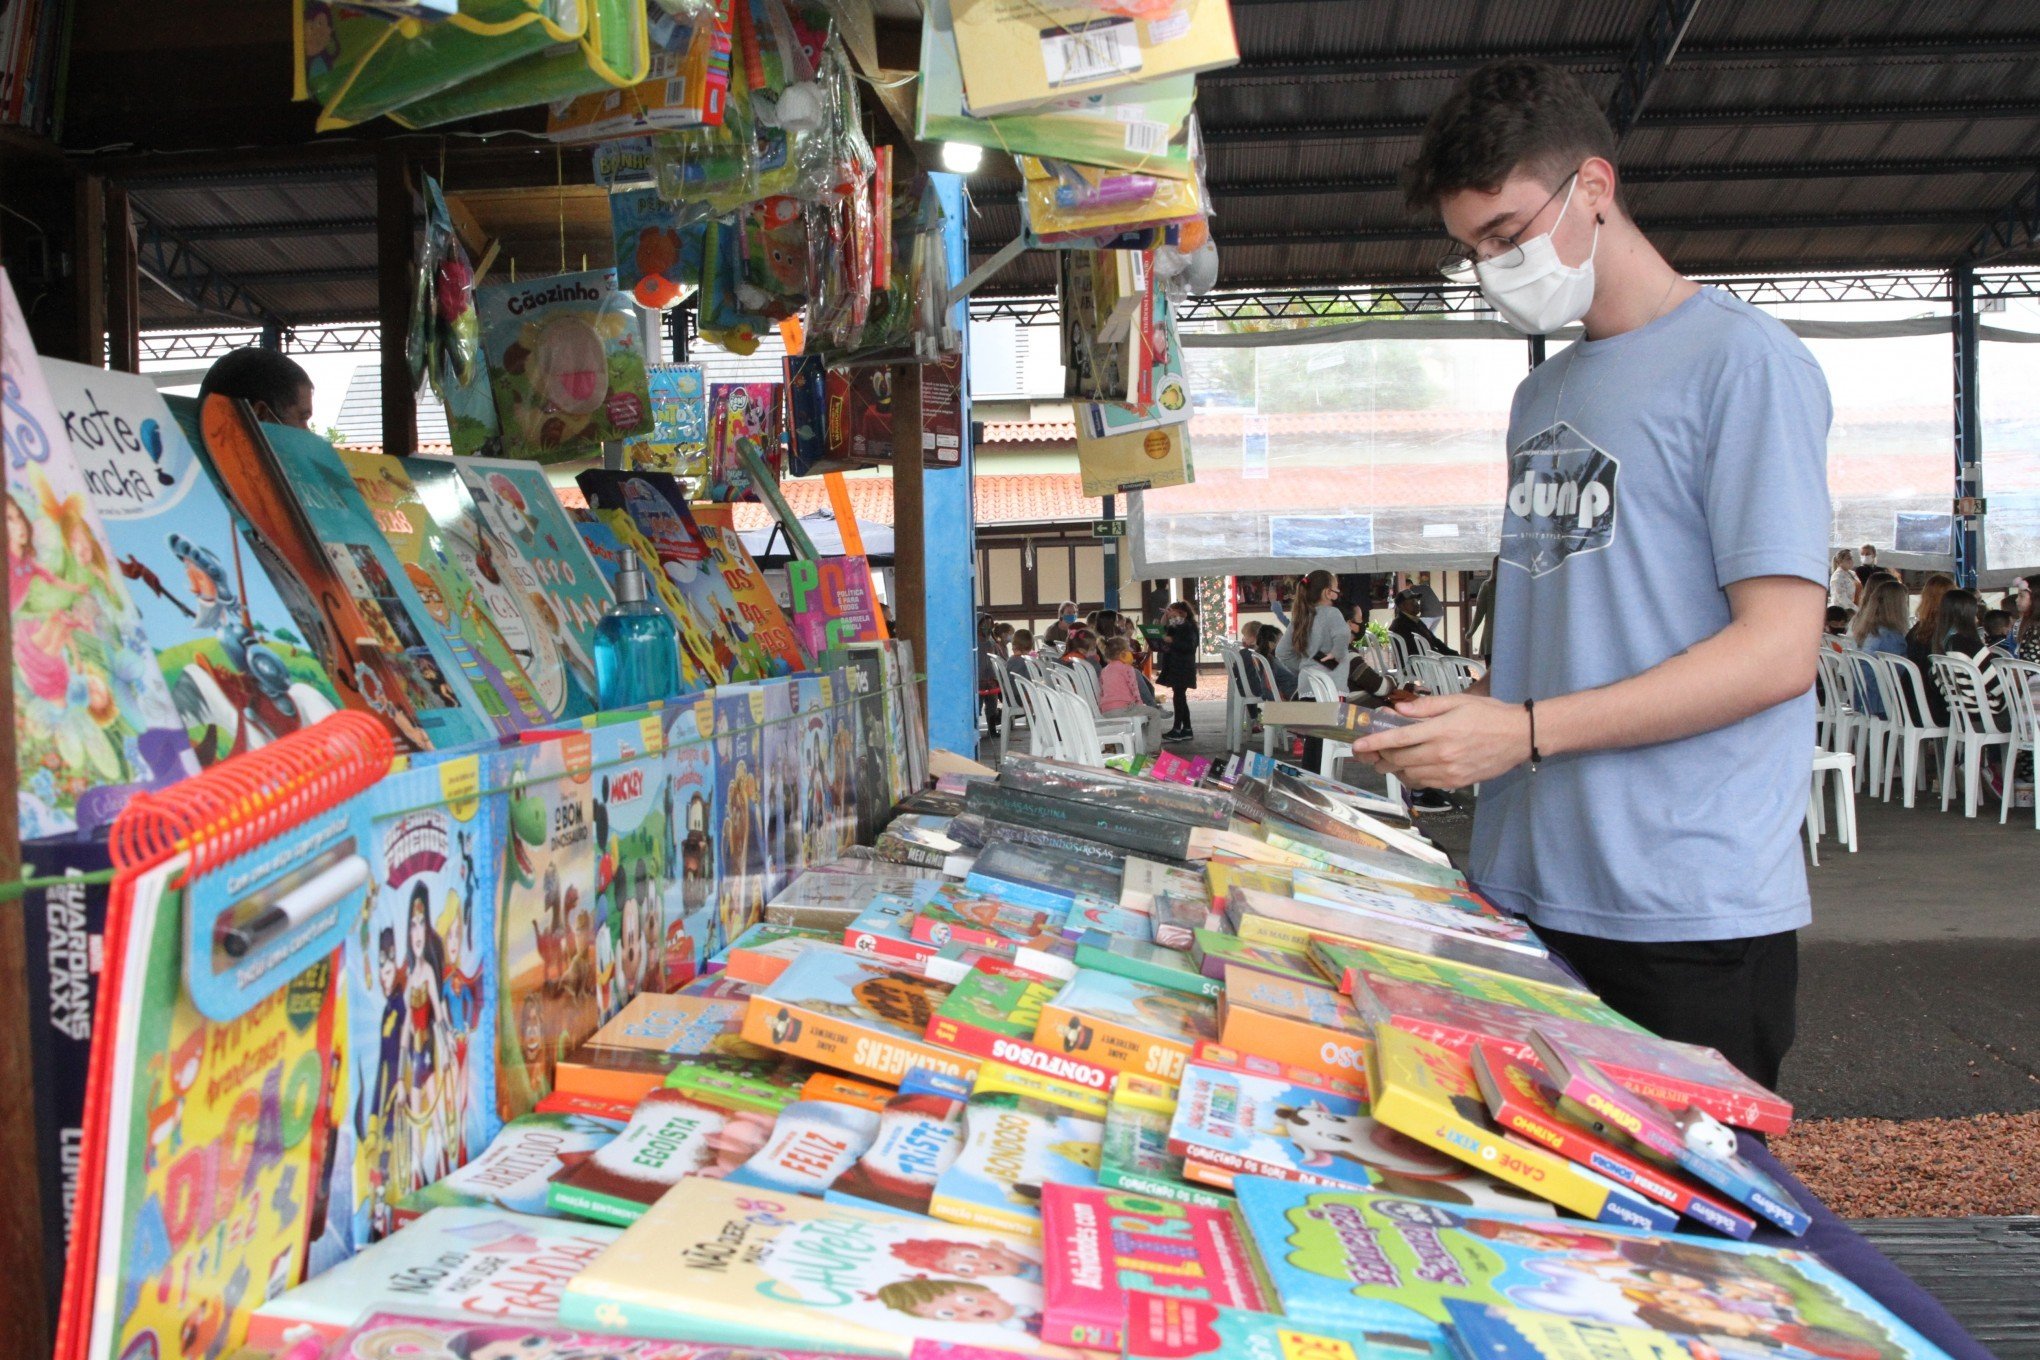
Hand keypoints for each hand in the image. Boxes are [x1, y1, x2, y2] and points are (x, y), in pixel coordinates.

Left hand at [1349, 693, 1531, 789]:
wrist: (1519, 737)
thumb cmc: (1489, 715)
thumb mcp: (1458, 701)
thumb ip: (1426, 707)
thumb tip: (1399, 710)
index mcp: (1441, 730)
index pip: (1398, 738)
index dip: (1374, 743)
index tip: (1358, 745)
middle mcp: (1442, 753)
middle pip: (1399, 759)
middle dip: (1379, 756)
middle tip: (1369, 753)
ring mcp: (1449, 771)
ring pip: (1409, 774)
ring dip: (1393, 768)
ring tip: (1386, 760)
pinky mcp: (1456, 782)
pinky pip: (1424, 783)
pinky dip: (1410, 777)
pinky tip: (1408, 769)